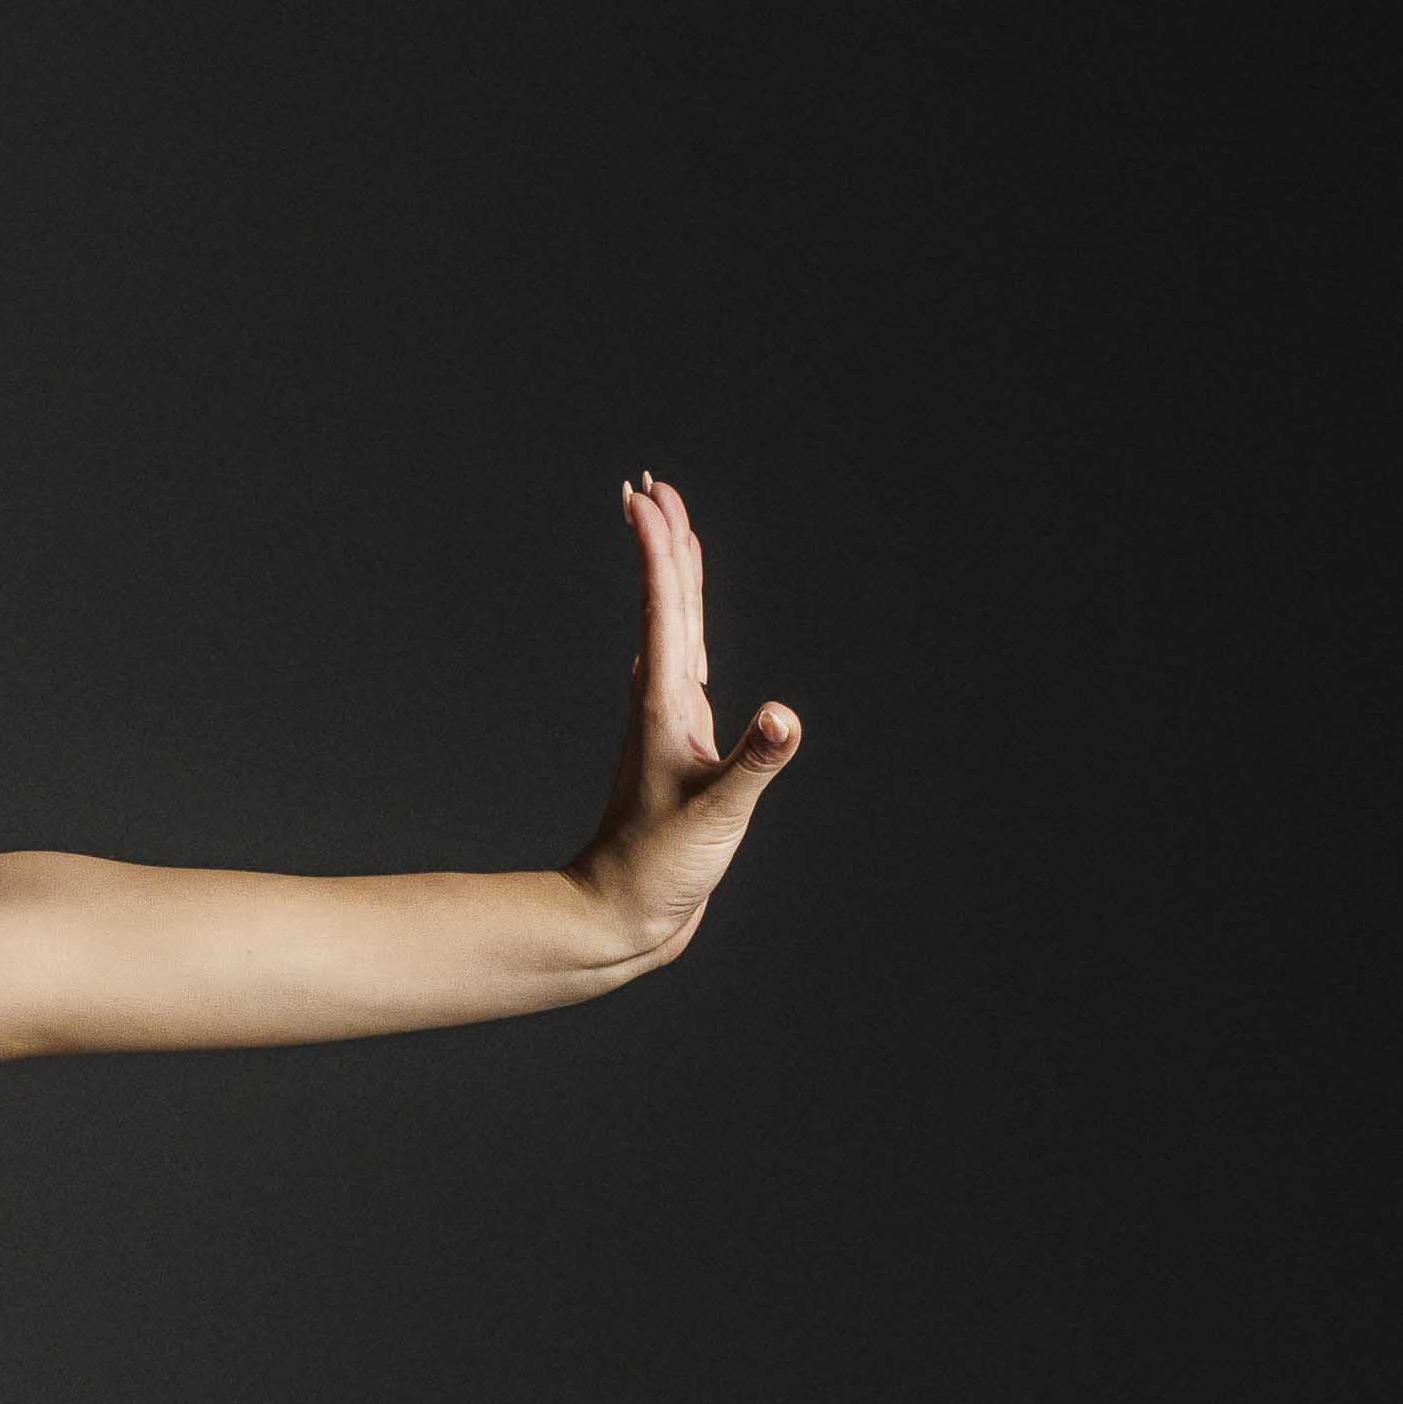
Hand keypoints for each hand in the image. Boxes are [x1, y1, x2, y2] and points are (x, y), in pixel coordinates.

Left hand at [569, 471, 800, 964]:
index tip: (647, 495)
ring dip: (671, 580)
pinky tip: (682, 631)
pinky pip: (683, 669)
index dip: (660, 548)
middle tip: (653, 487)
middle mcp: (662, 703)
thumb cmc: (658, 868)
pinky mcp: (680, 749)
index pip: (665, 609)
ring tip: (671, 534)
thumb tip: (785, 716)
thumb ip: (755, 763)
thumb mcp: (717, 815)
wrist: (617, 916)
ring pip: (672, 632)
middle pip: (665, 605)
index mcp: (666, 705)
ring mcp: (669, 724)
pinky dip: (684, 632)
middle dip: (663, 544)